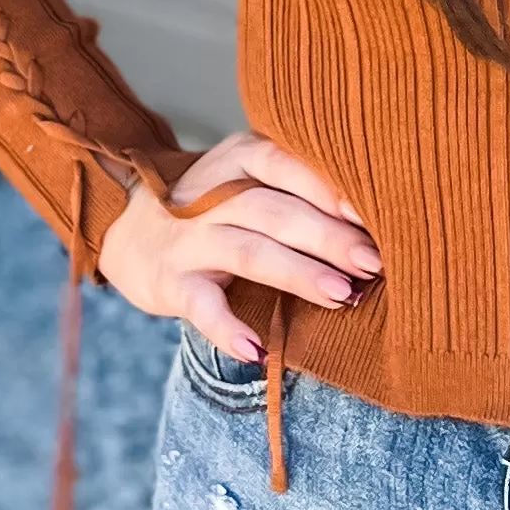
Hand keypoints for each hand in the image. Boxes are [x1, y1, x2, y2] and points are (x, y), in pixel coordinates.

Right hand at [97, 132, 379, 363]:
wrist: (127, 232)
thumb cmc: (216, 208)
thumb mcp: (248, 181)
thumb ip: (300, 191)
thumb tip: (383, 218)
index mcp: (237, 160)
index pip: (284, 163)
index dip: (328, 187)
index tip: (374, 213)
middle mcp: (210, 195)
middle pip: (275, 211)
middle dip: (328, 236)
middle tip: (374, 262)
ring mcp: (188, 239)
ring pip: (248, 251)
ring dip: (297, 274)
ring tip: (342, 296)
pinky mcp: (170, 283)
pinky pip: (201, 308)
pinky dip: (228, 330)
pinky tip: (257, 349)